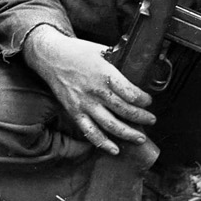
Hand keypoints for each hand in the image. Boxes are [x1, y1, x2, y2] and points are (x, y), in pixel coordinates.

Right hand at [23, 27, 154, 155]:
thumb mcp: (101, 51)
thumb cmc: (76, 51)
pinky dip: (103, 142)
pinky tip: (115, 149)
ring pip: (111, 124)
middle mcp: (96, 91)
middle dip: (142, 118)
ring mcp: (85, 103)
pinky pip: (90, 131)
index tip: (148, 101)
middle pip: (124, 110)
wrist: (50, 56)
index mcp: (105, 74)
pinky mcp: (74, 112)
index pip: (131, 93)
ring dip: (128, 133)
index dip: (144, 100)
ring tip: (140, 138)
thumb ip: (116, 63)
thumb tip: (134, 70)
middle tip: (151, 120)